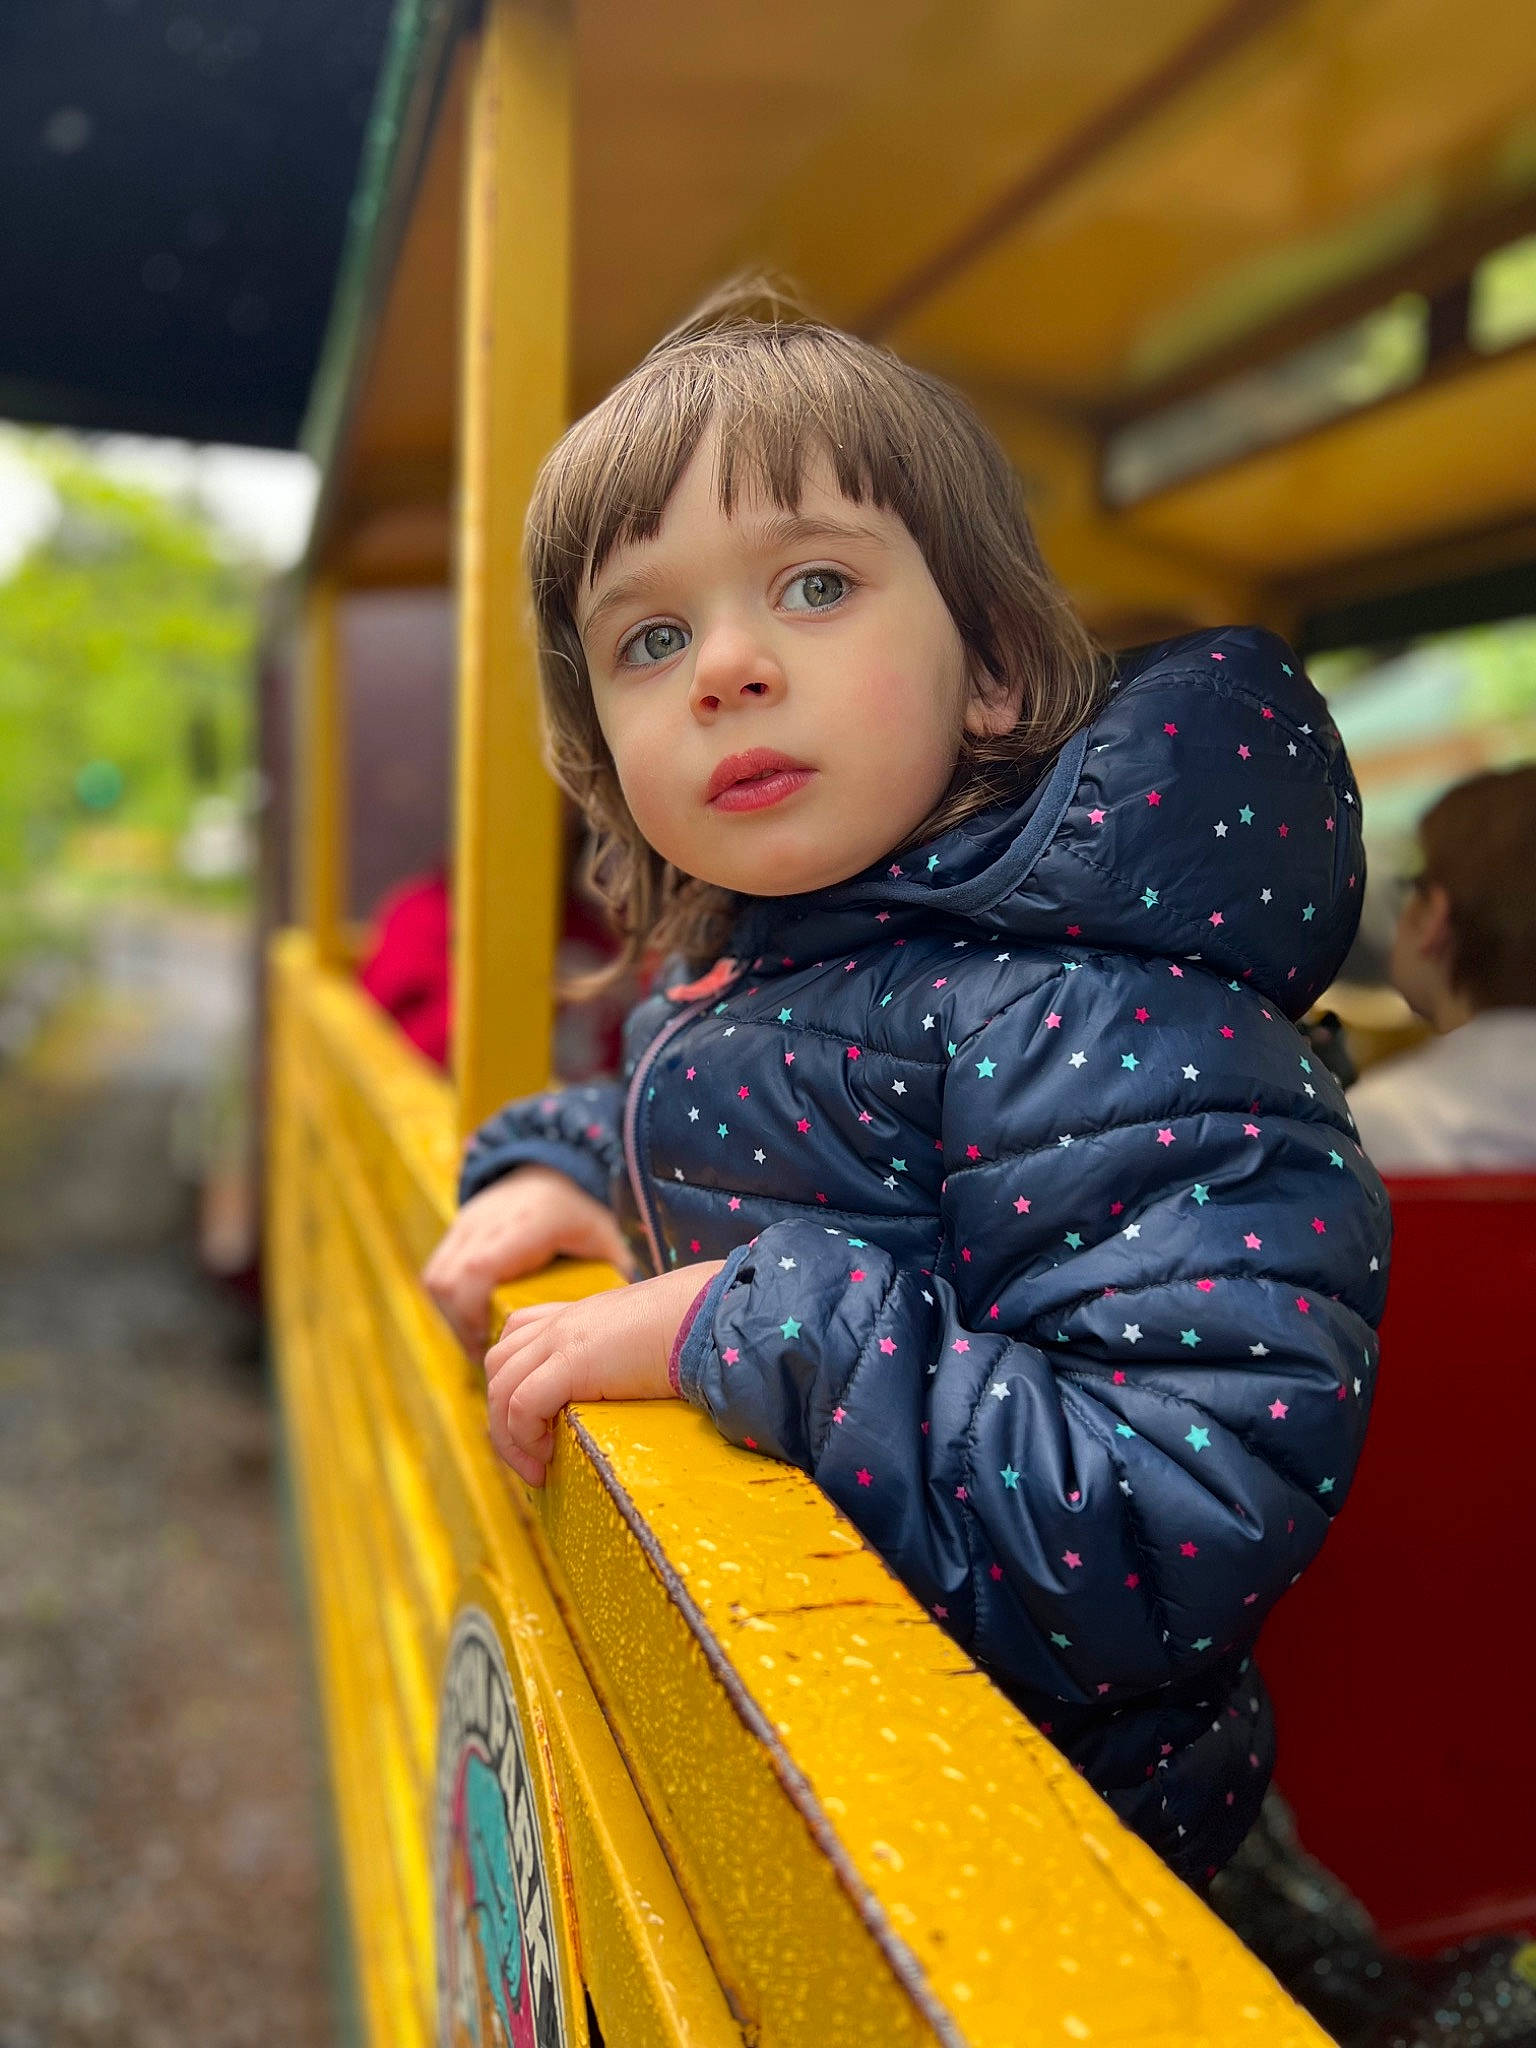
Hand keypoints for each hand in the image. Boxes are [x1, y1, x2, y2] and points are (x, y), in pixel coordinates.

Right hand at [422, 1165, 636, 1350]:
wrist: (548, 1169)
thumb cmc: (578, 1210)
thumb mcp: (602, 1236)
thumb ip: (613, 1272)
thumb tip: (625, 1319)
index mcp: (526, 1224)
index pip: (478, 1269)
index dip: (473, 1314)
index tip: (491, 1345)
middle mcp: (488, 1220)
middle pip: (448, 1280)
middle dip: (461, 1325)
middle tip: (487, 1354)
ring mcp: (466, 1223)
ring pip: (436, 1278)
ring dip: (452, 1316)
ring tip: (480, 1340)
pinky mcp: (454, 1231)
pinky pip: (435, 1273)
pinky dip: (448, 1302)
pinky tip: (473, 1319)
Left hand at [484, 1261, 724, 1485]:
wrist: (704, 1316)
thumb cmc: (689, 1332)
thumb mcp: (640, 1345)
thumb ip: (619, 1361)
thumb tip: (628, 1392)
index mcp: (575, 1317)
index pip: (516, 1340)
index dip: (512, 1385)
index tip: (535, 1428)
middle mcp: (559, 1323)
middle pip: (497, 1367)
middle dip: (501, 1417)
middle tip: (530, 1458)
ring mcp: (559, 1338)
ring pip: (499, 1388)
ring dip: (508, 1436)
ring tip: (536, 1466)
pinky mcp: (569, 1361)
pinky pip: (521, 1405)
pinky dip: (524, 1437)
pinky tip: (548, 1456)